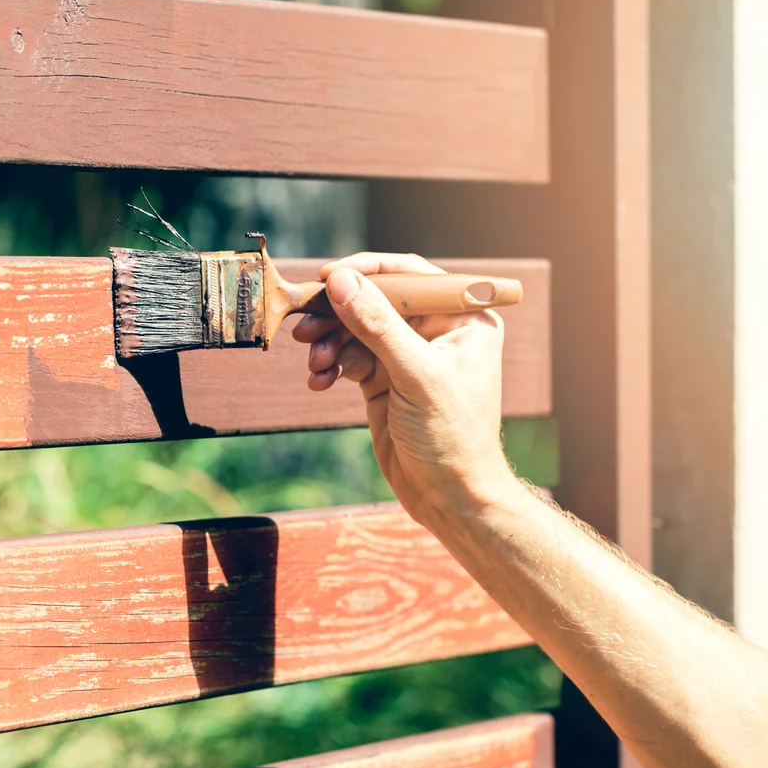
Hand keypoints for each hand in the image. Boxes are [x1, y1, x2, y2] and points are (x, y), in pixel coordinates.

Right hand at [291, 253, 515, 528]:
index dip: (367, 271)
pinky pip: (349, 359)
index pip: (410, 276)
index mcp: (462, 319)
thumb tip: (341, 281)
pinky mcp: (384, 381)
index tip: (327, 276)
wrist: (449, 496)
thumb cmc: (452, 437)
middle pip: (376, 301)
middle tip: (305, 325)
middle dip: (338, 314)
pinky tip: (319, 382)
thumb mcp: (416, 375)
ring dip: (329, 343)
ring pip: (356, 331)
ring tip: (314, 364)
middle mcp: (436, 331)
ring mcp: (407, 356)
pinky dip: (331, 367)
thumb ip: (377, 326)